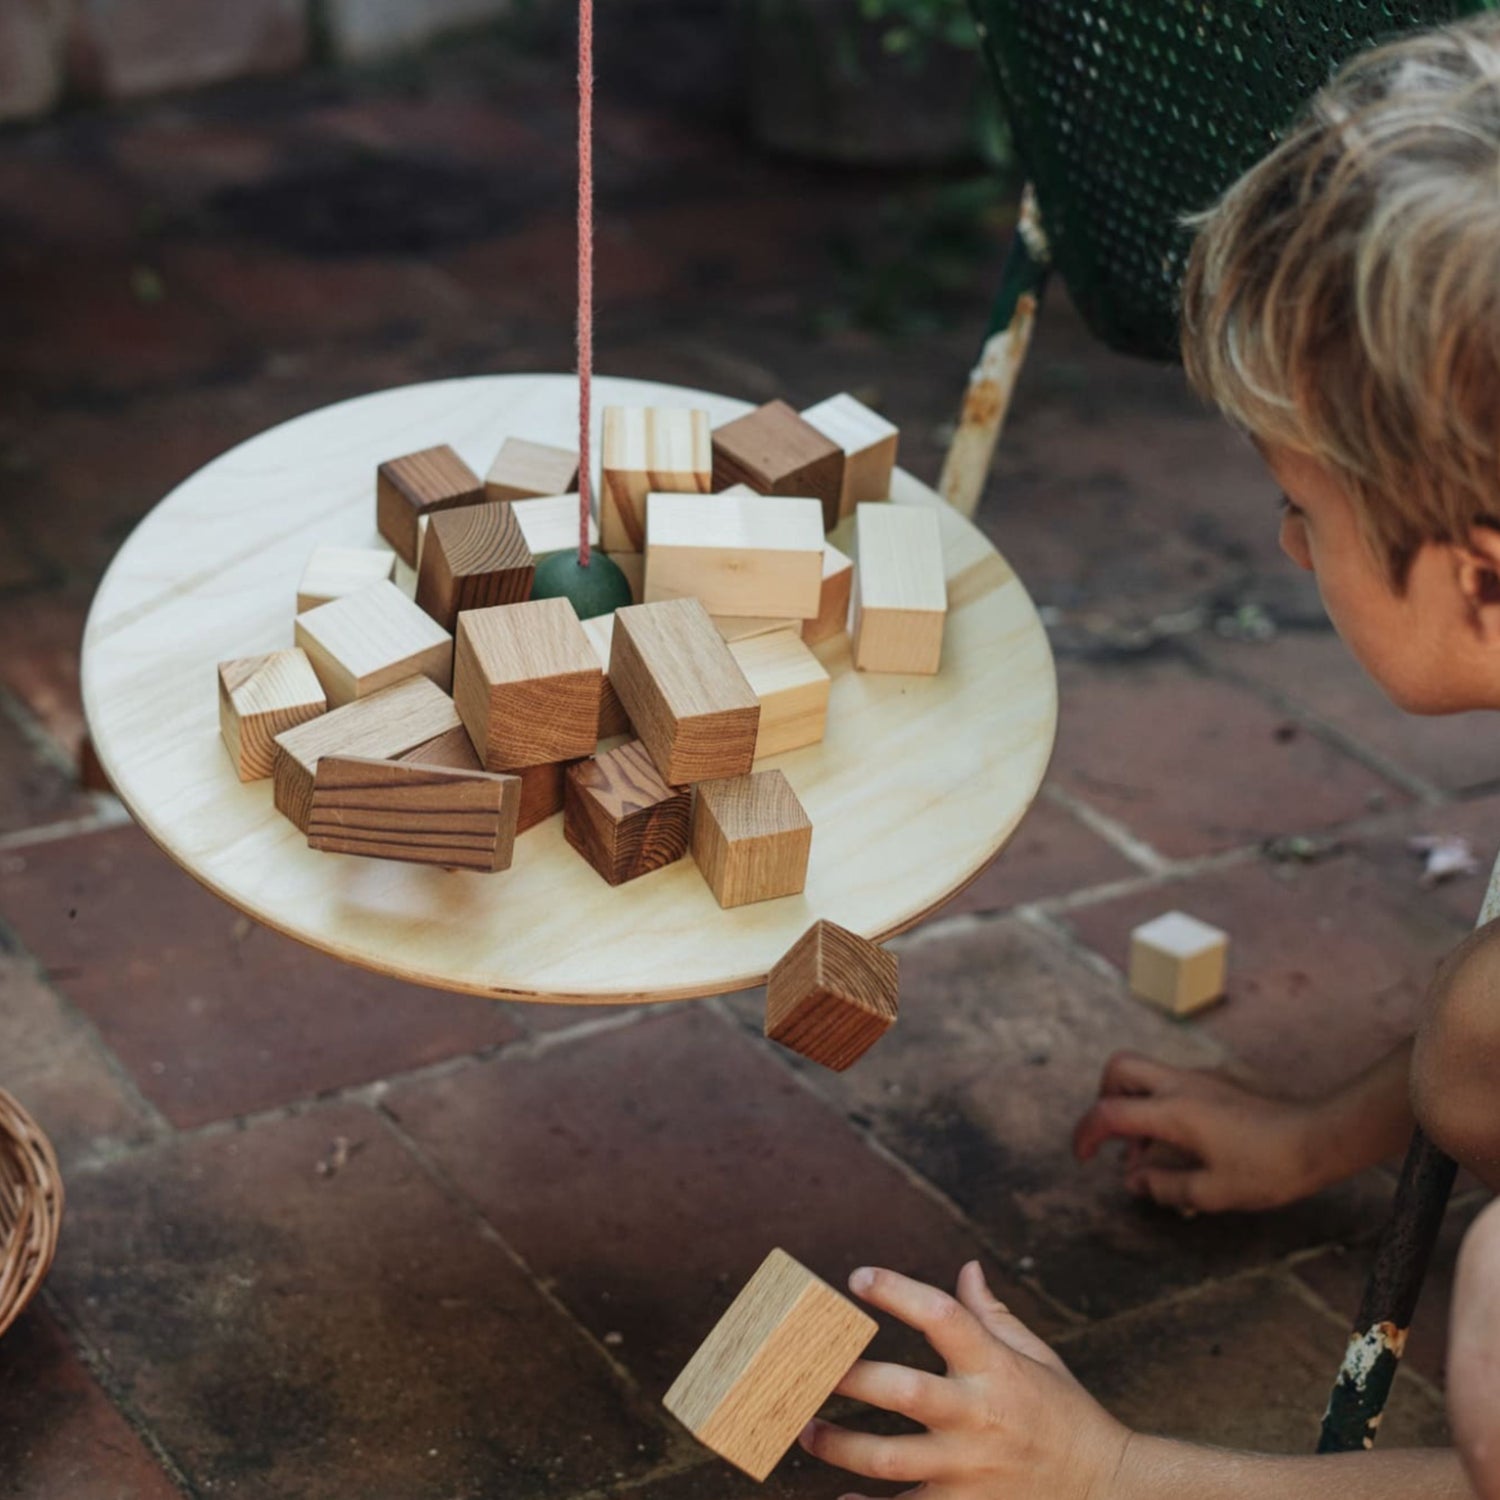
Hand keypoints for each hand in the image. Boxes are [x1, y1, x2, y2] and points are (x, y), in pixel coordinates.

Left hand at [799, 1262, 1128, 1499]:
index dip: (897, 1291)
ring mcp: (969, 1469)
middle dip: (850, 1377)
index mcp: (995, 1366)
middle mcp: (978, 1415)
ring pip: (889, 1458)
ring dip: (838, 1445)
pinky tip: (839, 1497)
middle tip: (806, 1366)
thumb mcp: (1034, 1355)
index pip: (941, 1315)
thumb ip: (991, 1314)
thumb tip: (965, 1266)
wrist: (1107, 1488)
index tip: (857, 1277)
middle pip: (903, 1390)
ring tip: (805, 1429)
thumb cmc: (1063, 1413)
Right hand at [1072, 1051, 1322, 1212]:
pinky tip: (1185, 1145)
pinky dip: (1162, 1109)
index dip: (1085, 1134)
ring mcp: (1200, 1079)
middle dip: (1104, 1098)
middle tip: (1117, 1137)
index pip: (1109, 1113)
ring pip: (1146, 1075)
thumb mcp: (1213, 1192)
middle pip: (1119, 1068)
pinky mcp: (1218, 1083)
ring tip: (1154, 1155)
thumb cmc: (1269, 1167)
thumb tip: (1134, 1181)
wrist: (1319, 1138)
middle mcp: (1180, 1085)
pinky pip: (1173, 1085)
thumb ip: (1165, 1187)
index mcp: (1172, 1111)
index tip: (1083, 1157)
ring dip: (1136, 1109)